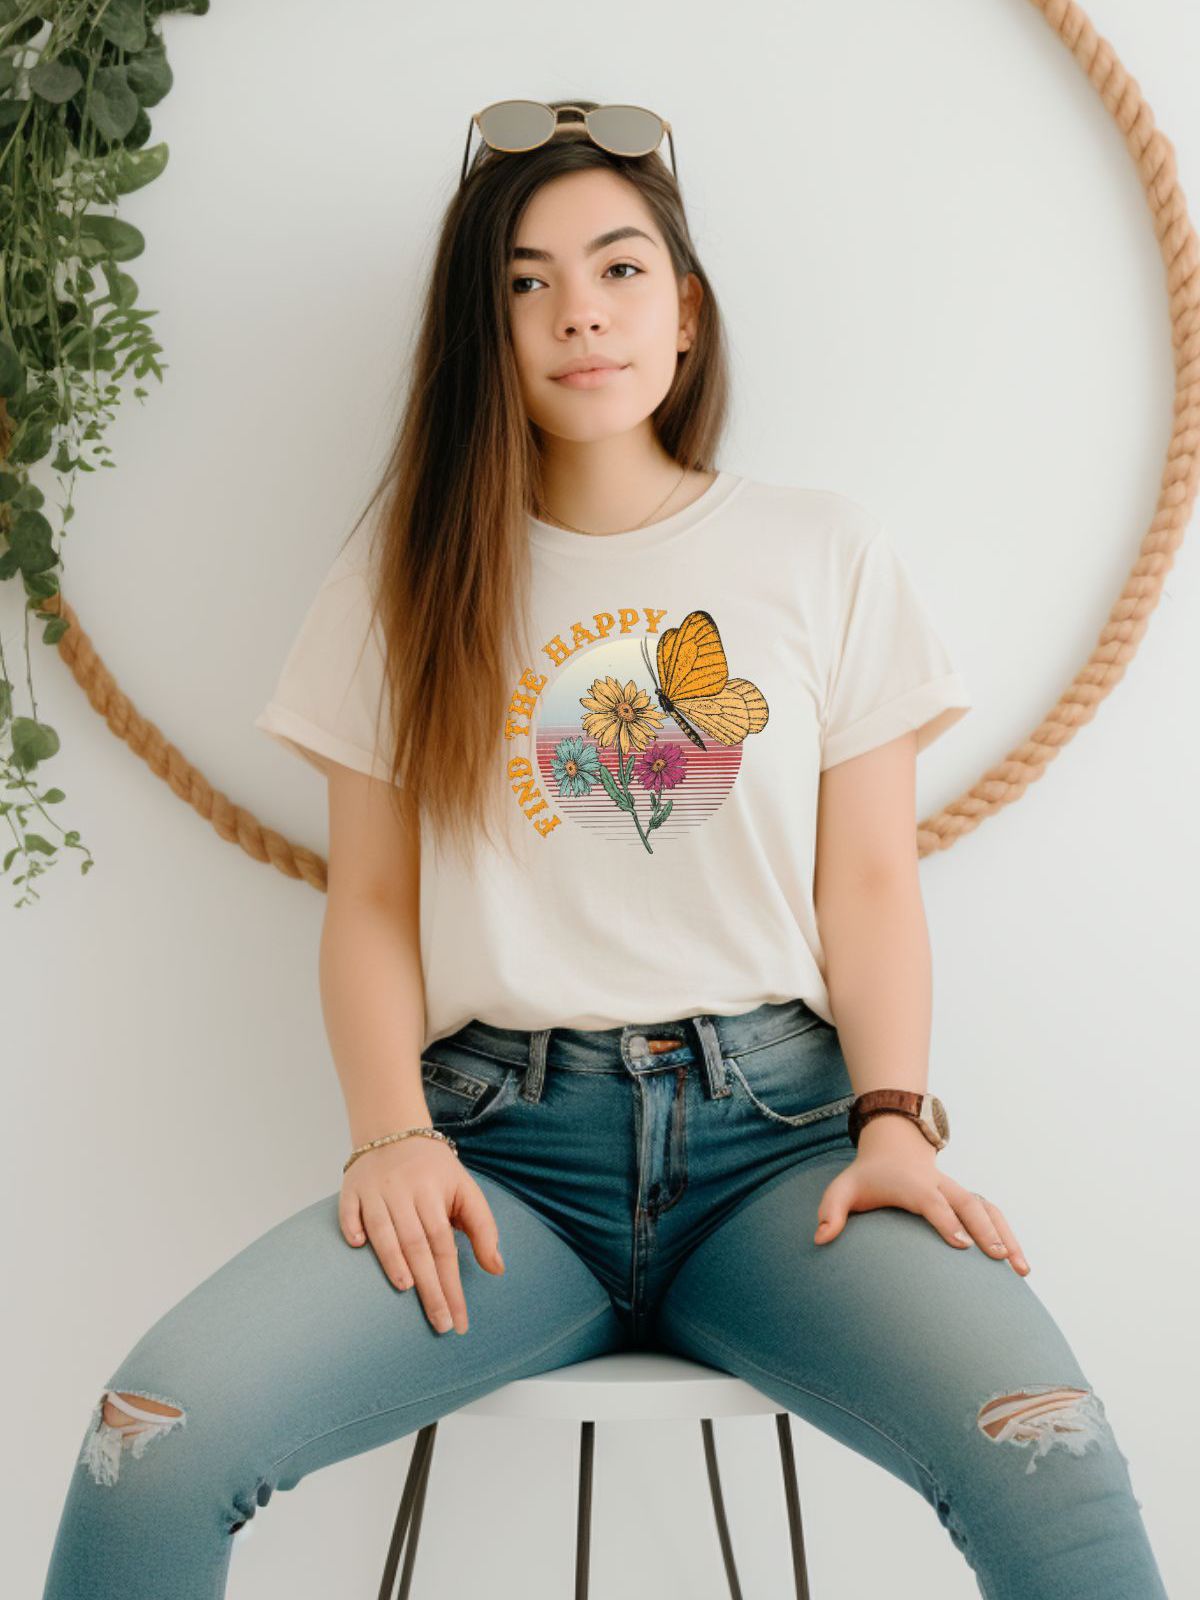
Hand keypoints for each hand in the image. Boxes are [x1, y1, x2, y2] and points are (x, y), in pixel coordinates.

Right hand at [339, 1135, 505, 1333]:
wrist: (393, 1129)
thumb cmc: (434, 1171)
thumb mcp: (465, 1191)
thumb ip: (483, 1228)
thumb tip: (497, 1269)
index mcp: (436, 1193)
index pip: (446, 1247)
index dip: (453, 1285)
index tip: (459, 1321)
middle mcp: (406, 1191)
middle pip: (418, 1245)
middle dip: (430, 1288)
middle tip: (440, 1324)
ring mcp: (376, 1189)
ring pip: (384, 1228)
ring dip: (392, 1258)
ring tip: (406, 1290)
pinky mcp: (351, 1188)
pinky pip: (349, 1210)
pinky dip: (352, 1227)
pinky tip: (357, 1246)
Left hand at [814, 1116, 1029, 1274]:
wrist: (893, 1149)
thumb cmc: (866, 1178)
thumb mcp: (842, 1189)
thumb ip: (830, 1212)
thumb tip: (820, 1238)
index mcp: (912, 1185)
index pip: (932, 1202)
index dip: (947, 1221)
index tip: (961, 1245)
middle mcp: (939, 1186)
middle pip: (968, 1203)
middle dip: (985, 1229)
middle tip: (999, 1258)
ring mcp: (956, 1192)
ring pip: (987, 1209)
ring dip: (1006, 1236)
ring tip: (1021, 1268)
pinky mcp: (966, 1201)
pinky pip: (992, 1215)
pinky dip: (1009, 1236)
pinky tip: (1020, 1266)